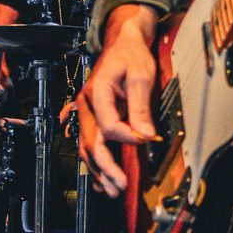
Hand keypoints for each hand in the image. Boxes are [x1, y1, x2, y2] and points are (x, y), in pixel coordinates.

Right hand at [75, 3, 159, 198]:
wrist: (123, 43)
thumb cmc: (131, 55)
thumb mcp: (141, 76)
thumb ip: (140, 106)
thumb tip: (145, 134)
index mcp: (97, 92)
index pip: (108, 125)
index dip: (126, 137)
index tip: (144, 140)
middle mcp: (87, 105)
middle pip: (91, 142)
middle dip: (105, 167)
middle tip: (119, 186)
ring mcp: (87, 112)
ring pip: (87, 147)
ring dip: (99, 170)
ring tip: (112, 189)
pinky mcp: (93, 117)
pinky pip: (90, 143)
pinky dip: (95, 162)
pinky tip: (102, 179)